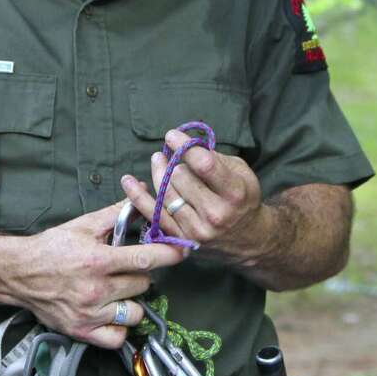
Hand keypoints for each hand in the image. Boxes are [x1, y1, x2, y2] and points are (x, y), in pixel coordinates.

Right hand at [0, 200, 185, 347]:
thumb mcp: (82, 225)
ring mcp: (89, 313)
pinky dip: (120, 327)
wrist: (18, 274)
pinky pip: (118, 337)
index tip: (182, 250)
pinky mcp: (82, 332)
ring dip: (133, 301)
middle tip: (126, 269)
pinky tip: (113, 313)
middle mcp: (95, 289)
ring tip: (119, 291)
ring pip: (135, 312)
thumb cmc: (52, 247)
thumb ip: (115, 213)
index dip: (169, 254)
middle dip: (140, 274)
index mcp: (97, 260)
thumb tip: (140, 197)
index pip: (145, 259)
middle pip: (142, 284)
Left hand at [120, 127, 267, 262]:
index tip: (172, 135)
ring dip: (158, 173)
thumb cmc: (242, 198)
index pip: (204, 165)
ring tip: (157, 160)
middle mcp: (216, 214)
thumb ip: (215, 158)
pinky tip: (129, 182)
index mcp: (234, 193)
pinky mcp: (182, 239)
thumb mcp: (240, 173)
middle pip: (180, 177)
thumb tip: (186, 144)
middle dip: (174, 161)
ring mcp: (197, 229)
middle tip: (171, 154)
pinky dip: (139, 197)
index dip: (184, 146)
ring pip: (166, 193)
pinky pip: (155, 215)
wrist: (247, 238)